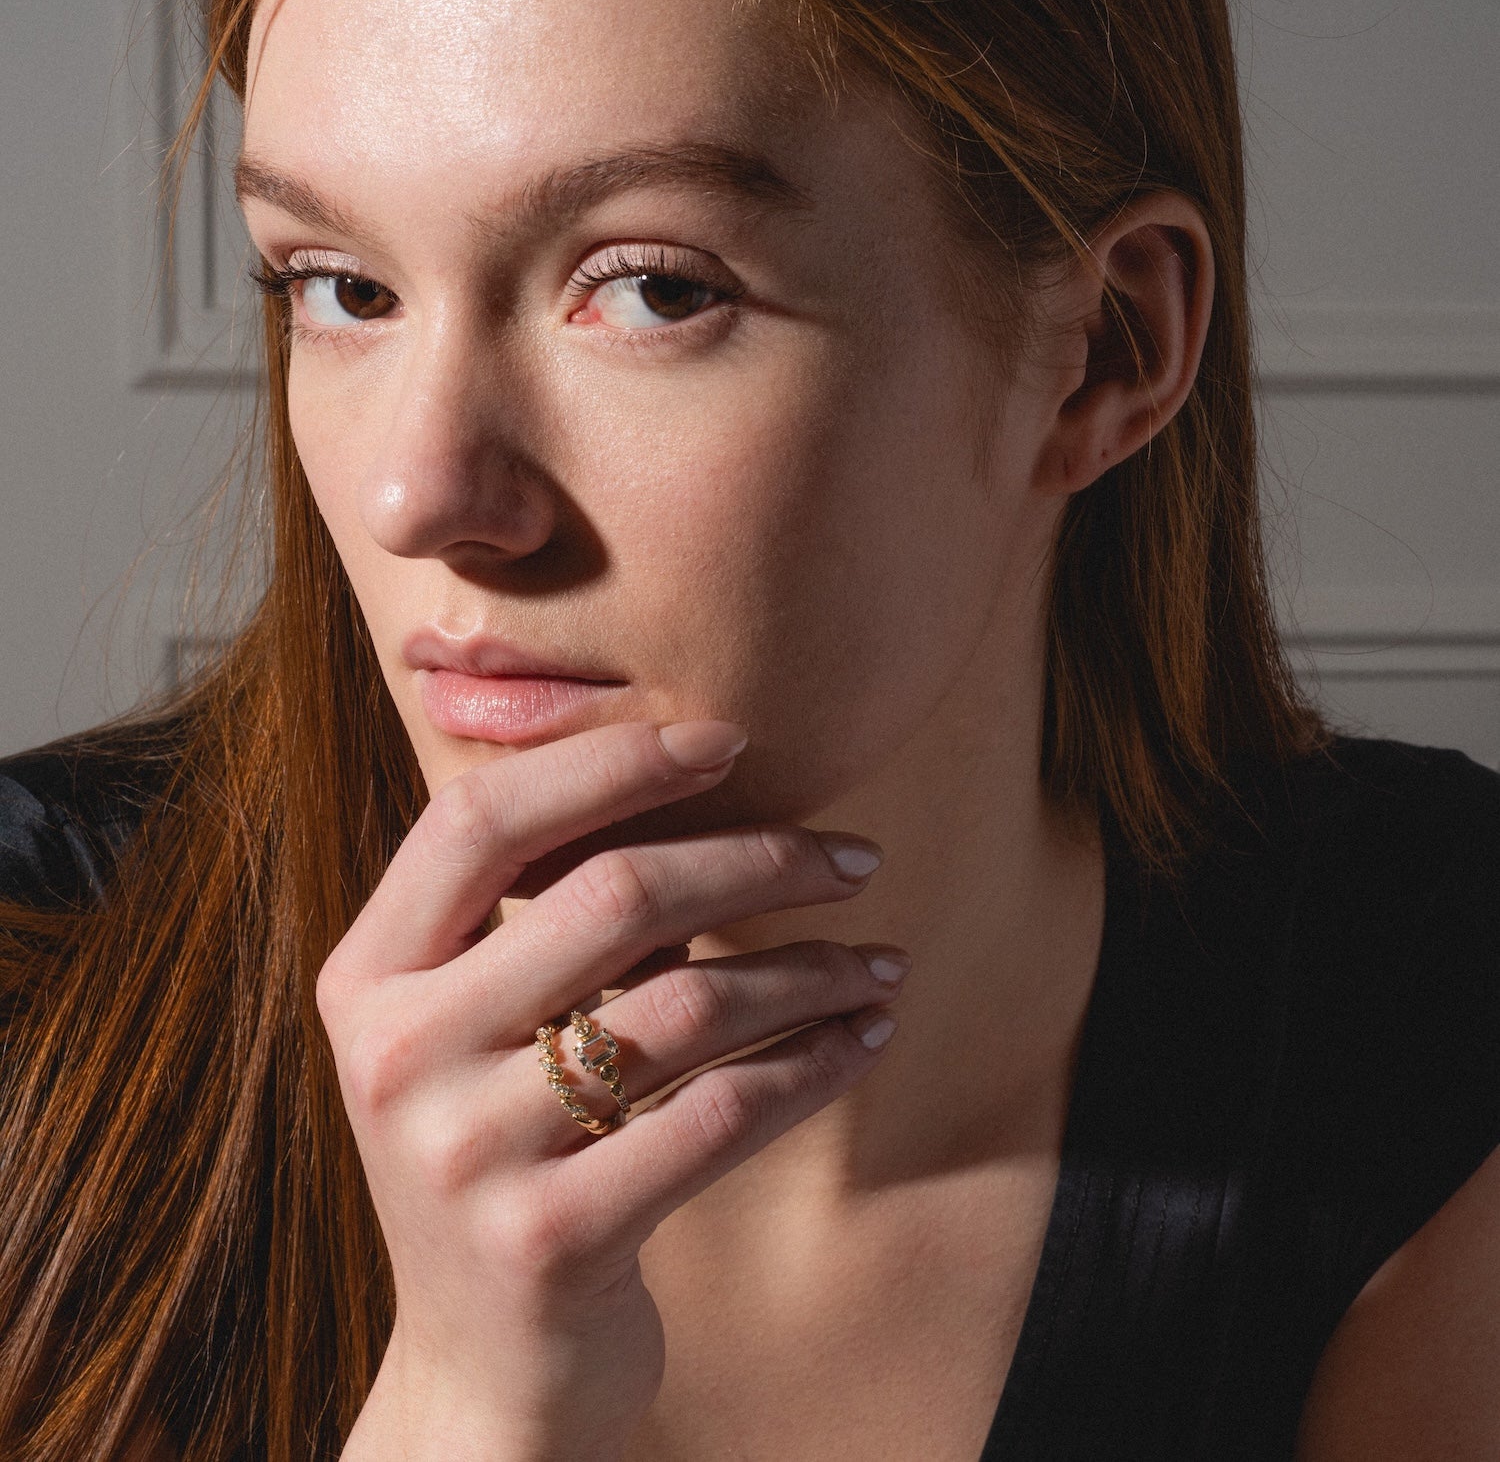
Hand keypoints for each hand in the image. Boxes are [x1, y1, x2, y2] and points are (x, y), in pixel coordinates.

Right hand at [319, 720, 905, 1459]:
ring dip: (812, 971)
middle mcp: (397, 1054)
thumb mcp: (473, 1032)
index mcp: (369, 975)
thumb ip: (537, 921)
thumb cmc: (502, 1155)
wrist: (484, 1366)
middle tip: (856, 858)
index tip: (731, 741)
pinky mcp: (548, 1242)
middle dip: (762, 860)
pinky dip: (815, 1065)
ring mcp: (464, 1155)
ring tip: (879, 962)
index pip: (482, 819)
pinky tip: (864, 1041)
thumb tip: (700, 794)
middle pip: (614, 895)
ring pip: (689, 1005)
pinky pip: (722, 1117)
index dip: (610, 762)